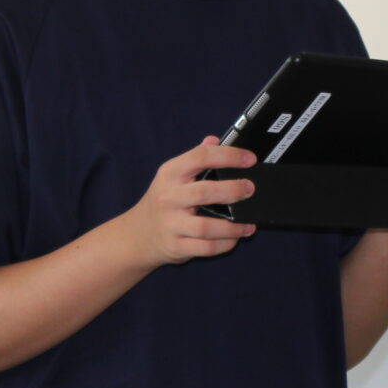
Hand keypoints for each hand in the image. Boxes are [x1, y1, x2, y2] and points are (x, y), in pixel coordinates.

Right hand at [124, 137, 257, 266]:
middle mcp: (169, 197)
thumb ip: (195, 157)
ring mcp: (171, 224)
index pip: (200, 157)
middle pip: (204, 192)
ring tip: (249, 223)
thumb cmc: (163, 201)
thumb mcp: (173, 175)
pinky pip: (206, 248)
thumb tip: (214, 140)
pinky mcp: (176, 246)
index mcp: (170, 173)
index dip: (228, 155)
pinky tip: (235, 238)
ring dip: (233, 226)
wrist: (138, 235)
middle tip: (250, 189)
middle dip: (232, 190)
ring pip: (206, 226)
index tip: (250, 159)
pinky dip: (225, 244)